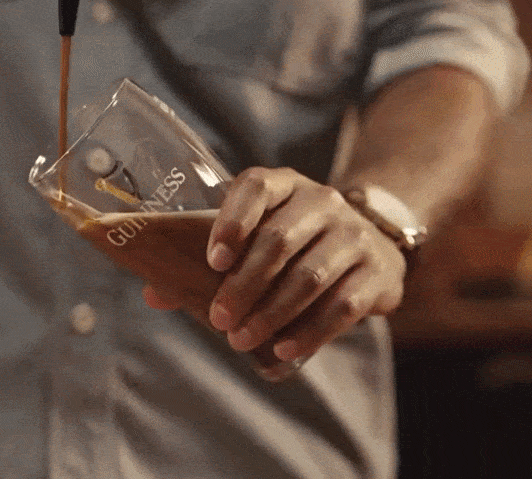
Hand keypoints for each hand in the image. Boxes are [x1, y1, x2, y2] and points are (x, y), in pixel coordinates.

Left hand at [144, 167, 405, 366]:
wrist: (370, 240)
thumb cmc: (293, 239)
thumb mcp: (258, 233)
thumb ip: (208, 259)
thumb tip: (155, 292)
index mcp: (283, 183)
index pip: (255, 188)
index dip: (232, 221)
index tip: (212, 260)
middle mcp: (321, 200)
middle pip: (278, 240)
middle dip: (244, 284)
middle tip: (219, 318)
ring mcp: (353, 233)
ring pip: (309, 276)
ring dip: (271, 313)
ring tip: (241, 339)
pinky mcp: (377, 271)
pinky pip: (342, 305)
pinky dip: (311, 331)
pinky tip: (285, 349)